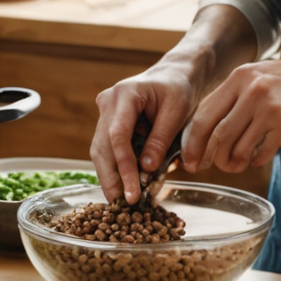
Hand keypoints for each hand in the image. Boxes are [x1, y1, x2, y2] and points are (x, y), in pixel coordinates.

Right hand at [90, 62, 200, 204]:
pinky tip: (124, 186)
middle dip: (111, 178)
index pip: (117, 136)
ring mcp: (106, 113)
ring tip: (120, 202)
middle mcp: (108, 103)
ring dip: (110, 177)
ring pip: (100, 151)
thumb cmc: (179, 88)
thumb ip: (161, 139)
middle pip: (102, 147)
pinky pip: (109, 150)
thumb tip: (146, 169)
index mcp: (124, 94)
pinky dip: (116, 169)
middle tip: (121, 205)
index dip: (123, 167)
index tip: (132, 192)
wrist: (176, 74)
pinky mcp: (109, 124)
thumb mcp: (177, 110)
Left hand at [181, 52, 280, 173]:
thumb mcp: (264, 76)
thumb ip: (239, 96)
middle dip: (210, 156)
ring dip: (234, 162)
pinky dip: (256, 160)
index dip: (192, 141)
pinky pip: (262, 152)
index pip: (204, 113)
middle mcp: (252, 89)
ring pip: (238, 146)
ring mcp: (270, 107)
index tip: (189, 159)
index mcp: (241, 76)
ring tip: (237, 165)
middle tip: (210, 167)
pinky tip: (259, 158)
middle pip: (217, 133)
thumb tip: (212, 130)